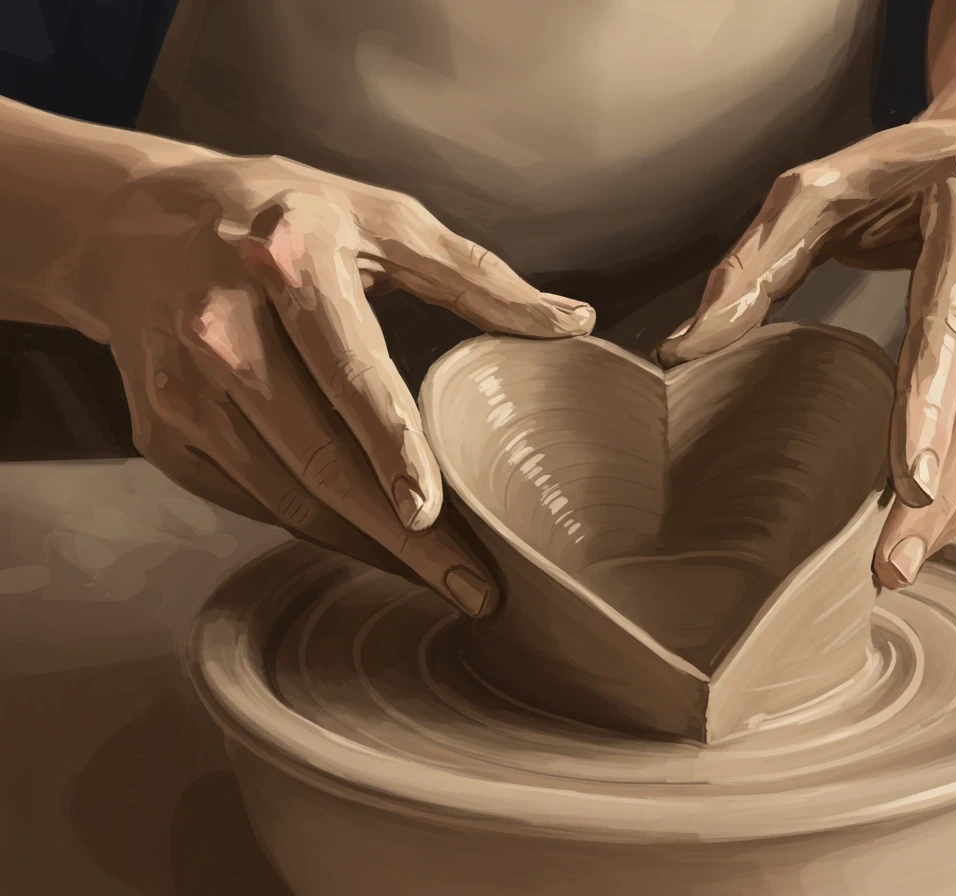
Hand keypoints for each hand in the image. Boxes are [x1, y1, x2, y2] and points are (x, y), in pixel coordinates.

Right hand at [76, 154, 593, 615]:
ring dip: (363, 543)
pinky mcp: (163, 431)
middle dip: (400, 537)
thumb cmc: (284, 214)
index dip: (392, 448)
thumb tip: (573, 321)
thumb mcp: (380, 216)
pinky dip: (312, 525)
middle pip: (318, 456)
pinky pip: (250, 499)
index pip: (349, 370)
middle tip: (471, 588)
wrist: (136, 224)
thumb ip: (476, 275)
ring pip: (284, 493)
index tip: (434, 515)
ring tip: (436, 575)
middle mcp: (222, 330)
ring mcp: (182, 388)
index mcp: (290, 262)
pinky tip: (366, 538)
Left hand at [657, 120, 955, 587]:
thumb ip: (751, 266)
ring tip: (914, 556)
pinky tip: (954, 515)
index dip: (931, 409)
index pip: (955, 322)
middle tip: (894, 562)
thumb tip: (686, 348)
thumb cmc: (902, 175)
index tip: (909, 489)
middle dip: (946, 488)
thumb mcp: (815, 193)